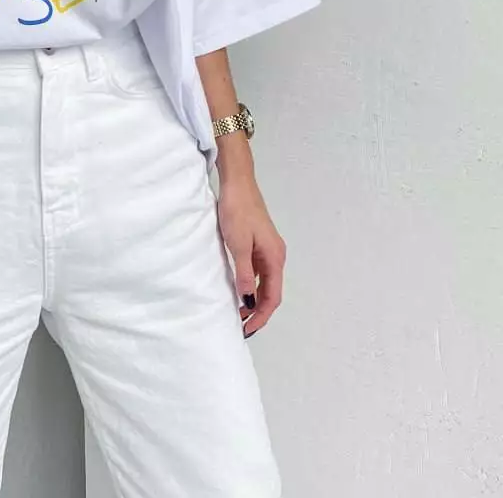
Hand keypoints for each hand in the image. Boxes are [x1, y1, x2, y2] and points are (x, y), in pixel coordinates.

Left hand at [215, 174, 285, 337]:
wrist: (238, 183)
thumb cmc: (237, 211)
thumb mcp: (238, 245)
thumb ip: (245, 274)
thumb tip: (249, 302)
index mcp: (275, 258)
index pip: (272, 297)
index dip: (261, 316)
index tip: (247, 330)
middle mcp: (276, 255)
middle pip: (271, 292)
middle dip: (258, 311)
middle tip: (242, 327)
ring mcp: (268, 249)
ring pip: (265, 282)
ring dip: (255, 299)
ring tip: (239, 312)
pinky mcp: (259, 243)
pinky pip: (259, 271)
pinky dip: (251, 284)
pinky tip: (240, 289)